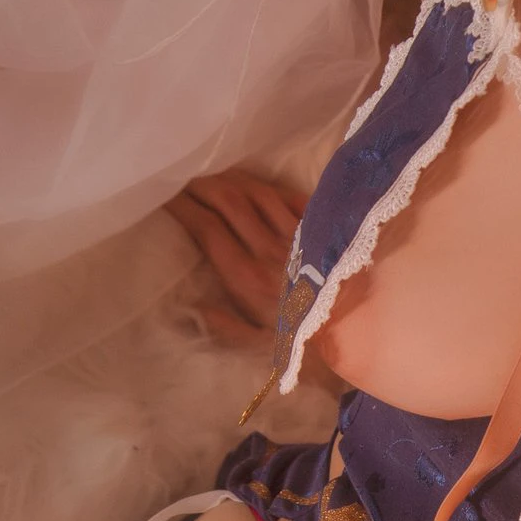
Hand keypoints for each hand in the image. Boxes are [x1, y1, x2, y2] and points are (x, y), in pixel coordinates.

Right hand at [163, 170, 307, 331]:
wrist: (356, 336)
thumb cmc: (302, 345)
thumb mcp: (256, 347)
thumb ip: (222, 326)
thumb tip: (190, 305)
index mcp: (247, 278)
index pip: (207, 228)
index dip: (183, 207)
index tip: (163, 196)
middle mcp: (270, 250)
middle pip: (228, 200)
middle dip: (201, 183)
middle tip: (181, 175)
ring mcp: (297, 235)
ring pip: (257, 192)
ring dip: (230, 177)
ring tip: (210, 172)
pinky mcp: (321, 229)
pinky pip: (291, 197)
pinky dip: (267, 185)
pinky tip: (251, 181)